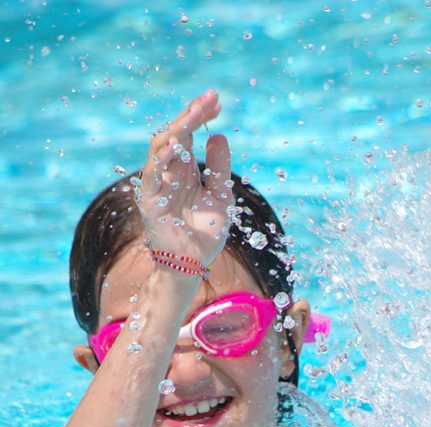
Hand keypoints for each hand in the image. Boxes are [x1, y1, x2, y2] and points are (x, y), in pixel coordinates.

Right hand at [137, 89, 233, 266]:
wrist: (194, 263)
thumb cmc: (205, 232)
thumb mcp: (220, 195)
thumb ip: (219, 167)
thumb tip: (218, 135)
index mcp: (184, 170)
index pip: (188, 135)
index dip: (200, 116)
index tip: (218, 101)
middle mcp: (168, 172)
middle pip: (175, 135)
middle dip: (191, 115)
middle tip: (209, 98)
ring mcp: (157, 185)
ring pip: (162, 148)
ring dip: (179, 129)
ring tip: (195, 113)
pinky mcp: (149, 201)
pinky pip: (153, 175)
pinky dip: (163, 158)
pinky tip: (178, 143)